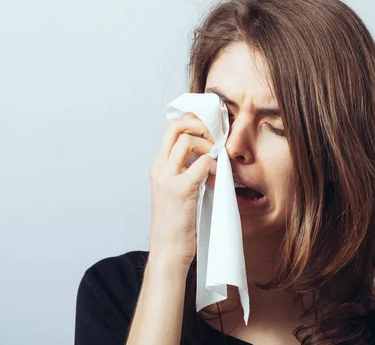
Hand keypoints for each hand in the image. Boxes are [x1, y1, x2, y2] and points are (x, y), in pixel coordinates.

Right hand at [148, 112, 216, 268]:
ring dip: (208, 145)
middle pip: (175, 126)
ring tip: (216, 159)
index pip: (170, 129)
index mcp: (158, 168)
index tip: (209, 131)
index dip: (191, 123)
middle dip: (198, 124)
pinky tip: (216, 177)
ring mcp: (167, 178)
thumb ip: (185, 173)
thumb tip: (206, 157)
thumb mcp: (176, 193)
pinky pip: (202, 164)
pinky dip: (214, 165)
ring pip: (187, 140)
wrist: (168, 252)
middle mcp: (159, 169)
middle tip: (214, 137)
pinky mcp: (181, 190)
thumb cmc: (176, 225)